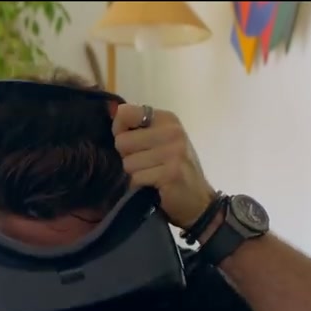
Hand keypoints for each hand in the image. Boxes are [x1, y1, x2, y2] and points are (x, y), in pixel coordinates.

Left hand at [112, 105, 217, 228]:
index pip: (125, 113)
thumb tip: (111, 111)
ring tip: (153, 175)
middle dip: (127, 156)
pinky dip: (140, 186)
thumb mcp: (159, 141)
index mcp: (167, 119)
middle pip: (122, 141)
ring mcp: (173, 152)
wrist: (198, 200)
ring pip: (127, 162)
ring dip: (135, 173)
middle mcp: (172, 131)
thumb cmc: (173, 169)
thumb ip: (136, 128)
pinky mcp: (170, 173)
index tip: (132, 143)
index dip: (120, 130)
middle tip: (147, 164)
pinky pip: (136, 178)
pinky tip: (155, 186)